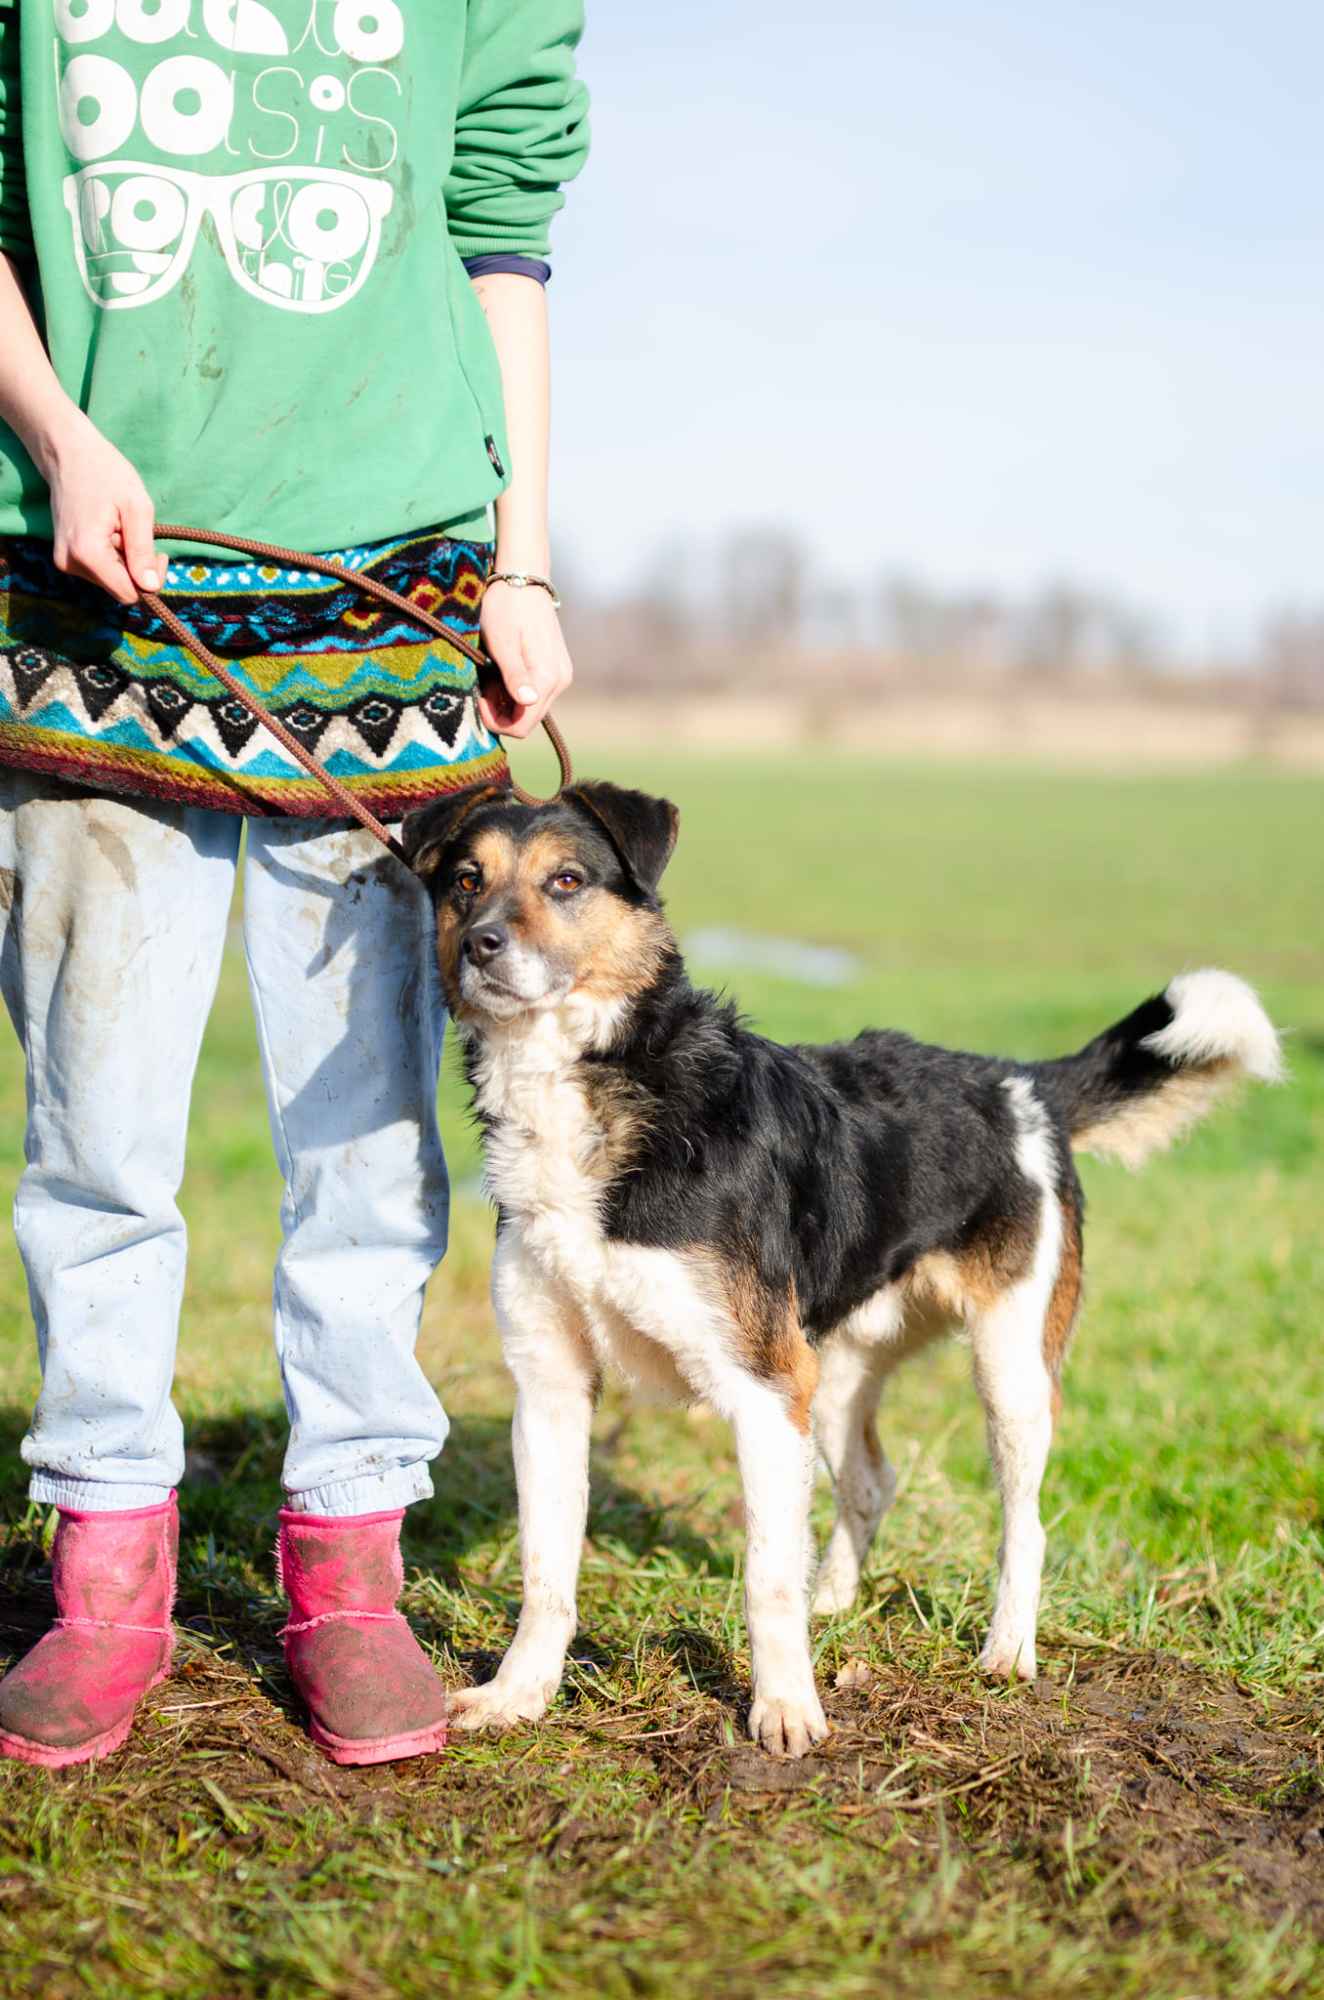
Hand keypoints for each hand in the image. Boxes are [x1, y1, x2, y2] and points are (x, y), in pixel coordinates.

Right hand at [43, 409, 161, 605]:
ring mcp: (64, 562)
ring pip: (110, 580)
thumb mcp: (137, 508)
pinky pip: (99, 570)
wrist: (67, 454)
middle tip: (138, 534)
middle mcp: (70, 564)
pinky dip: (111, 556)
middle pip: (120, 589)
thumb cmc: (106, 473)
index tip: (158, 554)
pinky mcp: (64, 557)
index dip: (150, 581)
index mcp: (88, 553)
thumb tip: (151, 587)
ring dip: (124, 560)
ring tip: (118, 527)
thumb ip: (143, 550)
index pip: (129, 594)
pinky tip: (108, 530)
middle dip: (136, 568)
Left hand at [478, 579, 572, 740]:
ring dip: (507, 700)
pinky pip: (535, 692)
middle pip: (528, 720)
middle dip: (501, 711)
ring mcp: (560, 675)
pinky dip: (515, 690)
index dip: (496, 721)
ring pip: (531, 708)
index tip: (479, 698)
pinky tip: (502, 671)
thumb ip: (514, 674)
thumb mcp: (502, 642)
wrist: (524, 578)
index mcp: (548, 678)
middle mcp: (560, 681)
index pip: (522, 726)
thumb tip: (527, 701)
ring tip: (490, 675)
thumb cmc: (506, 607)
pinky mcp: (556, 668)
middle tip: (482, 686)